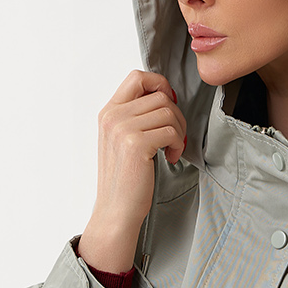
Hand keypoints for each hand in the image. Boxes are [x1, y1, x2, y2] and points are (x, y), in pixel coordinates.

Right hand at [93, 69, 186, 234]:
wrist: (116, 210)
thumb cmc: (125, 179)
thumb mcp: (123, 140)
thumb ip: (137, 116)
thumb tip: (165, 99)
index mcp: (108, 112)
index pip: (138, 77)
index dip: (160, 85)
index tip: (169, 105)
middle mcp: (112, 117)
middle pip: (159, 96)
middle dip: (176, 116)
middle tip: (175, 137)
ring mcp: (122, 129)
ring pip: (168, 112)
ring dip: (179, 131)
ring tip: (171, 149)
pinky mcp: (136, 144)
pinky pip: (171, 131)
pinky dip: (178, 144)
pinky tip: (171, 157)